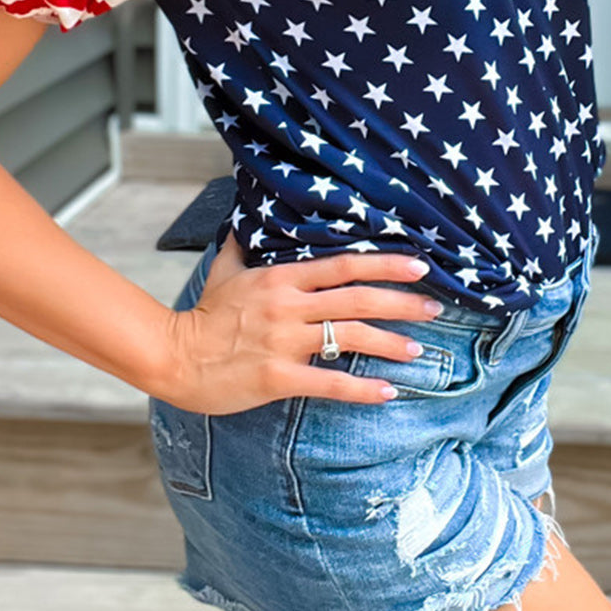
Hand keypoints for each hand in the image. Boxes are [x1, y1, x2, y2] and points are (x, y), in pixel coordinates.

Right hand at [160, 230, 442, 413]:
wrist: (175, 356)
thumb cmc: (203, 314)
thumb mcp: (225, 271)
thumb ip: (242, 244)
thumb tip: (246, 217)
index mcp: (281, 278)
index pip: (343, 265)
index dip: (384, 264)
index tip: (419, 265)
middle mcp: (289, 306)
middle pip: (357, 299)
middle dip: (401, 302)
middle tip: (435, 307)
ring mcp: (285, 342)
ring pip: (350, 337)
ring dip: (390, 344)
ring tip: (418, 351)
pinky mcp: (279, 377)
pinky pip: (330, 383)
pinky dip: (362, 389)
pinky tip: (389, 392)